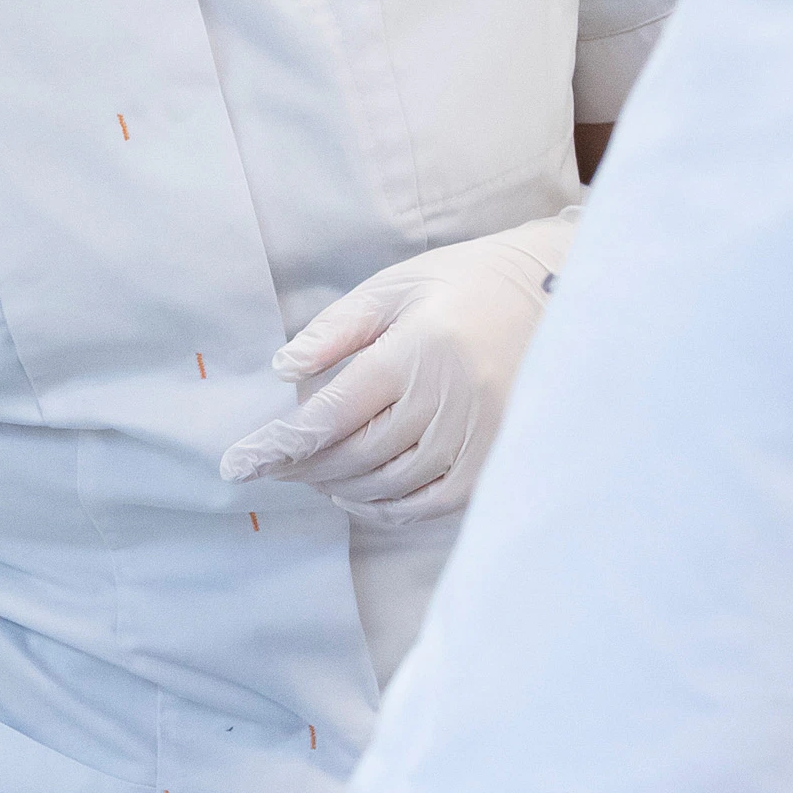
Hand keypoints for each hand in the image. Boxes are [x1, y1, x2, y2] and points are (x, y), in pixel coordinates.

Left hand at [222, 217, 578, 524]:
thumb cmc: (463, 284)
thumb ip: (336, 330)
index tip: (236, 466)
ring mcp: (475, 437)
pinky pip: (428, 504)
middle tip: (269, 465)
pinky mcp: (494, 462)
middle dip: (301, 466)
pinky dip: (385, 508)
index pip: (331, 415)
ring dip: (338, 486)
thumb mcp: (394, 287)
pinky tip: (357, 495)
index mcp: (416, 351)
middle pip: (353, 454)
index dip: (278, 446)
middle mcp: (447, 400)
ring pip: (387, 484)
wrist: (556, 297)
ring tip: (310, 473)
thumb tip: (284, 371)